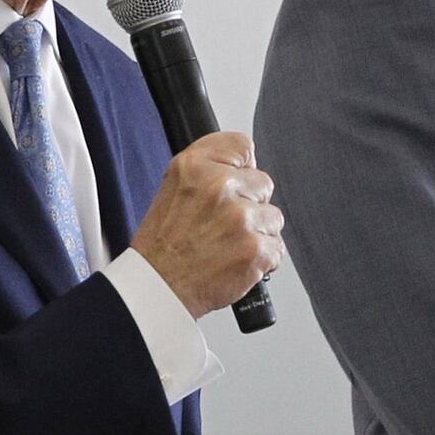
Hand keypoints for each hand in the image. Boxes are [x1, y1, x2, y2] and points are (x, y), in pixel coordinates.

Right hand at [131, 131, 285, 318]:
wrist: (158, 288)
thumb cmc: (163, 245)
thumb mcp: (173, 186)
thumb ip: (209, 166)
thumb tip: (246, 162)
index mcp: (195, 167)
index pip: (242, 146)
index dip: (241, 168)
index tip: (234, 183)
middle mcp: (219, 187)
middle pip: (263, 183)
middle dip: (249, 203)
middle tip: (222, 224)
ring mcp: (240, 218)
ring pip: (272, 217)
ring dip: (257, 232)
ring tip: (227, 245)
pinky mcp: (256, 249)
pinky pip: (277, 246)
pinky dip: (261, 258)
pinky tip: (235, 260)